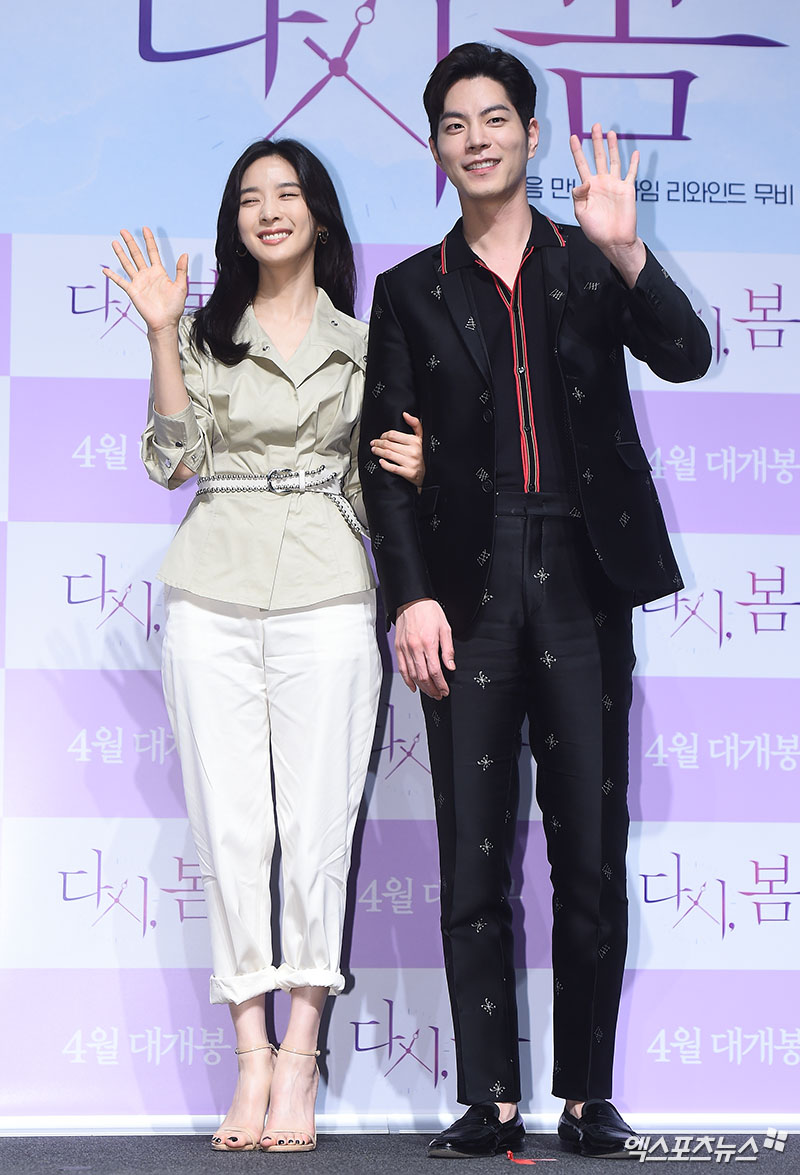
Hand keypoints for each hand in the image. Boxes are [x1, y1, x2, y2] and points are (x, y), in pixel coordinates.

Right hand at [102, 227, 187, 335]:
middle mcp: (147, 275)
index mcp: (159, 272)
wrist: (165, 322)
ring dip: (121, 253)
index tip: (144, 228)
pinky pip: (120, 281)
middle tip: (123, 230)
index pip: (152, 252)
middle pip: (137, 254)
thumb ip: (181, 270)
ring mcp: (138, 282)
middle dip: (130, 242)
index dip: (148, 240)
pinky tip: (105, 269)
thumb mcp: (181, 286)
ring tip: (114, 242)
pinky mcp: (132, 291)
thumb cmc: (174, 307)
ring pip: (127, 264)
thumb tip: (185, 254)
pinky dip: (112, 276)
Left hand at [370, 412, 424, 486]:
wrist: (428, 473)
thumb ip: (415, 424)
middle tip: (373, 443)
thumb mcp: (421, 438)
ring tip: (374, 450)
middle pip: (389, 444)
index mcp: (415, 441)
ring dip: (378, 451)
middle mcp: (413, 451)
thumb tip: (405, 414)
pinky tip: (381, 461)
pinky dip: (384, 464)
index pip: (393, 435)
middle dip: (378, 443)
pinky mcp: (408, 473)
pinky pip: (393, 468)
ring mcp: (410, 463)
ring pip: (388, 454)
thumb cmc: (423, 455)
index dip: (384, 435)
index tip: (380, 437)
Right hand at [395, 599, 454, 699]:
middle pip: (423, 676)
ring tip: (429, 692)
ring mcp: (404, 648)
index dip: (440, 684)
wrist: (412, 600)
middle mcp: (415, 648)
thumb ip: (448, 649)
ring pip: (412, 675)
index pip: (435, 671)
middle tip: (438, 695)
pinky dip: (407, 680)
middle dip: (432, 689)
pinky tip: (413, 686)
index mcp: (428, 643)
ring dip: (421, 687)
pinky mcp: (398, 647)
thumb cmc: (429, 611)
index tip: (445, 690)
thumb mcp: (445, 628)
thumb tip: (450, 666)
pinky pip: (402, 668)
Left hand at [569, 123, 644, 285]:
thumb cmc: (595, 230)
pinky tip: (635, 152)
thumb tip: (584, 180)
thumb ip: (578, 196)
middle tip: (594, 126)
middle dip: (596, 141)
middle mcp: (601, 183)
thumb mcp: (581, 213)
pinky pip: (631, 173)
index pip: (581, 164)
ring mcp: (615, 184)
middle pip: (598, 157)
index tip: (573, 137)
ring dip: (612, 146)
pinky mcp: (627, 189)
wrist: (613, 240)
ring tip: (610, 132)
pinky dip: (634, 163)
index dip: (577, 151)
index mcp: (588, 188)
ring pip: (614, 160)